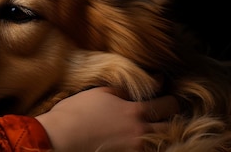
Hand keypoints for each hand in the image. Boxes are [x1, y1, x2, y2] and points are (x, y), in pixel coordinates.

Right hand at [35, 87, 178, 151]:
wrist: (59, 137)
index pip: (168, 105)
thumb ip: (123, 90)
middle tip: (164, 113)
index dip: (171, 99)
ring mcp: (134, 149)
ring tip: (153, 127)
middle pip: (170, 127)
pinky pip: (147, 151)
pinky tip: (137, 138)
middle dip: (170, 118)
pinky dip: (148, 145)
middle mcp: (140, 132)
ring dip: (161, 134)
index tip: (166, 94)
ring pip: (162, 142)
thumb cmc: (75, 112)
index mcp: (134, 112)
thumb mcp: (99, 93)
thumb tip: (140, 86)